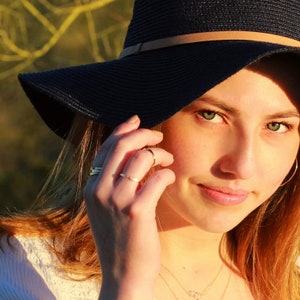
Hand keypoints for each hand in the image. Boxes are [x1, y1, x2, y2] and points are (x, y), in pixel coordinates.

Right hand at [83, 115, 174, 299]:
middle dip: (144, 134)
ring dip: (160, 153)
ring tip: (168, 159)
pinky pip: (157, 178)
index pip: (107, 147)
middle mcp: (99, 190)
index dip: (123, 129)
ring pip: (142, 157)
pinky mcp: (136, 211)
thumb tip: (133, 152)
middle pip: (123, 145)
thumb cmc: (120, 237)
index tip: (138, 120)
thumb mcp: (108, 207)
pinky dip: (167, 173)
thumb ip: (114, 180)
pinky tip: (169, 177)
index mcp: (91, 186)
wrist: (123, 274)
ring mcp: (117, 200)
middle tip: (159, 136)